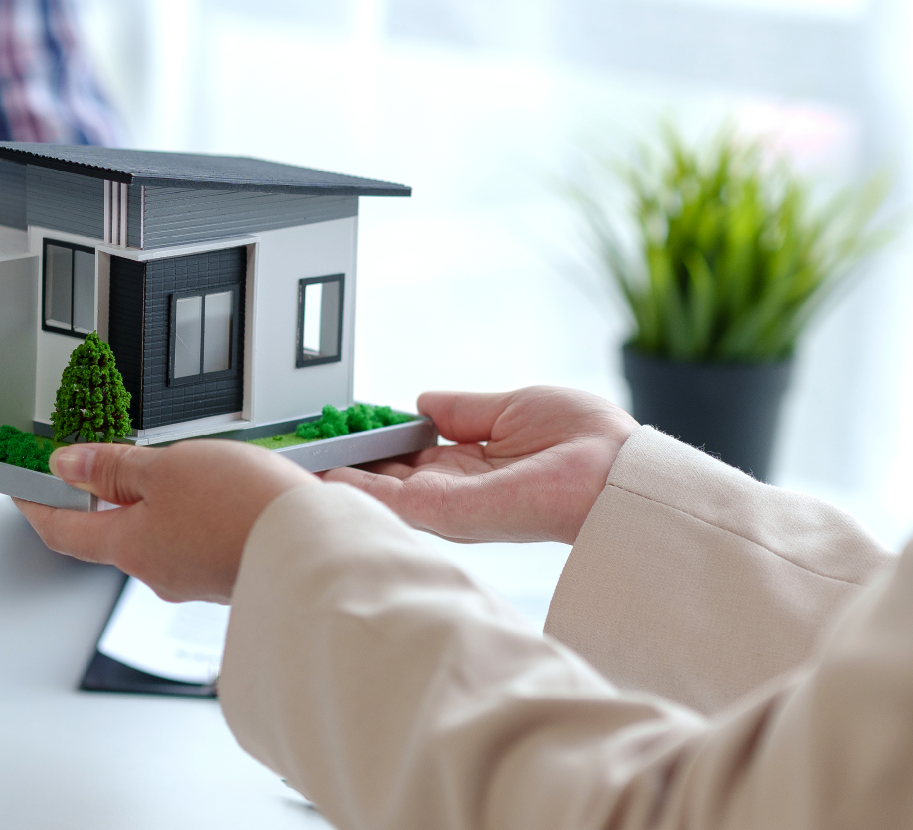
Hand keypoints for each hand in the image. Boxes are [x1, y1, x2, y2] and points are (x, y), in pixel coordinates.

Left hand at [16, 440, 313, 603]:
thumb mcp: (167, 467)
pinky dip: (188, 510)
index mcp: (128, 545)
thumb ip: (114, 466)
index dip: (34, 506)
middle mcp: (155, 568)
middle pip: (108, 530)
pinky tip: (211, 486)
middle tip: (90, 459)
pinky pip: (192, 536)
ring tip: (165, 462)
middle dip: (98, 495)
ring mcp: (192, 573)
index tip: (17, 486)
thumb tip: (66, 466)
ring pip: (155, 532)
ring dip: (150, 499)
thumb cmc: (242, 509)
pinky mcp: (226, 570)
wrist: (316, 547)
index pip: (61, 530)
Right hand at [322, 387, 636, 543]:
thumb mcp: (511, 407)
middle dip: (343, 465)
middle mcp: (457, 490)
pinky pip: (389, 502)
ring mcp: (451, 505)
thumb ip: (462, 409)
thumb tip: (421, 400)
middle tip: (303, 451)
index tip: (338, 433)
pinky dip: (353, 488)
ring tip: (296, 462)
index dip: (370, 446)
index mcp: (471, 466)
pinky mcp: (451, 512)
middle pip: (384, 481)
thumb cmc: (587, 441)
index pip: (405, 461)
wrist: (617, 470)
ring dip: (336, 478)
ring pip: (378, 495)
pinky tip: (321, 473)